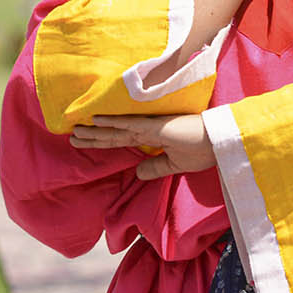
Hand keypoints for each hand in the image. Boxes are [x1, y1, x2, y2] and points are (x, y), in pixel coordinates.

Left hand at [70, 114, 215, 179]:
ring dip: (95, 131)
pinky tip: (96, 120)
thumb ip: (156, 167)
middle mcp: (147, 130)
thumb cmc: (204, 150)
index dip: (102, 141)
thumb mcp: (176, 164)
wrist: (221, 141)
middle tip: (71, 136)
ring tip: (75, 131)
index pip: (121, 140)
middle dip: (92, 137)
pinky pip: (130, 125)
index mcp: (152, 138)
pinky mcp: (157, 127)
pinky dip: (112, 123)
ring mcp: (151, 127)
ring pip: (116, 129)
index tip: (84, 141)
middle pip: (113, 134)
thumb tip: (137, 172)